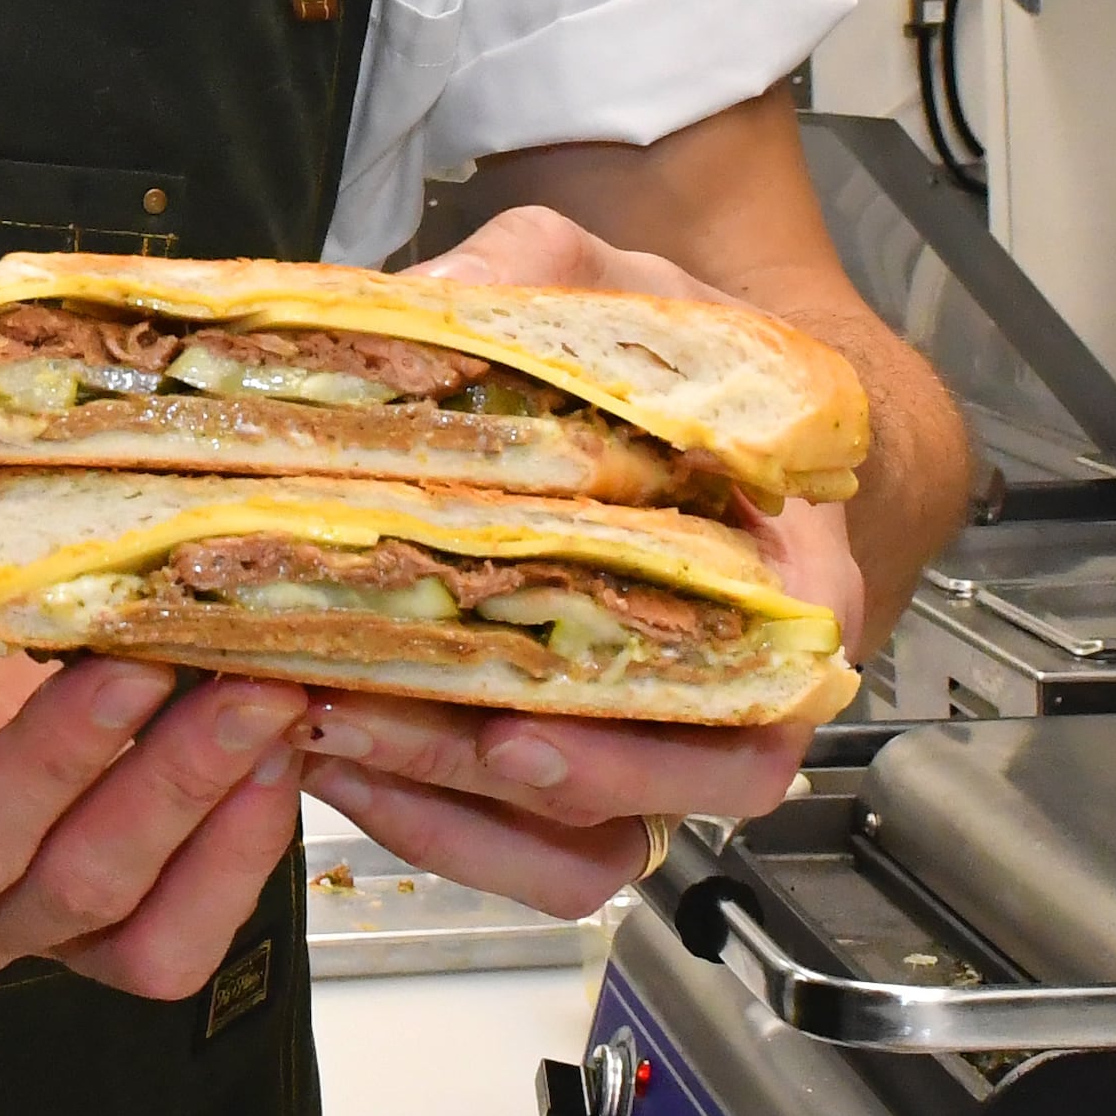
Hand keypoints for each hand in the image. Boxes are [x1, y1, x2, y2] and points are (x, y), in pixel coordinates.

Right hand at [0, 556, 306, 1000]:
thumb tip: (41, 549)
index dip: (58, 760)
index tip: (138, 665)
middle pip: (73, 888)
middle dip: (178, 781)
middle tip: (258, 678)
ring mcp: (18, 952)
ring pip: (146, 937)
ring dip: (230, 827)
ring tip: (284, 713)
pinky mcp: (91, 946)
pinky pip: (181, 937)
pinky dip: (241, 857)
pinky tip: (275, 761)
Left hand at [305, 198, 860, 912]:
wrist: (672, 383)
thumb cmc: (675, 351)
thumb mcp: (608, 279)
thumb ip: (530, 271)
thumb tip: (432, 294)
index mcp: (786, 581)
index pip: (751, 709)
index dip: (641, 744)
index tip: (517, 725)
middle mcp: (731, 683)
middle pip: (645, 799)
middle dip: (491, 779)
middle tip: (369, 723)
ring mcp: (649, 731)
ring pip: (575, 844)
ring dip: (450, 815)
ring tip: (329, 736)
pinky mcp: (566, 750)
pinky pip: (515, 836)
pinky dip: (427, 817)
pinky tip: (334, 748)